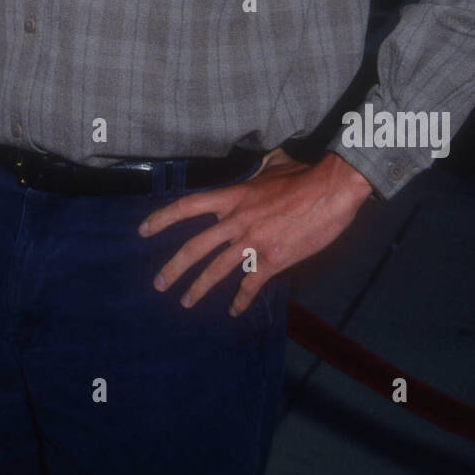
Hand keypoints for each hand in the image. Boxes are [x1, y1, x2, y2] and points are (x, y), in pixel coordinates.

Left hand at [137, 149, 373, 315]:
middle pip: (195, 247)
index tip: (143, 231)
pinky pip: (251, 284)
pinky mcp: (274, 259)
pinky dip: (241, 300)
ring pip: (217, 270)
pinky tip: (234, 311)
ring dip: (198, 289)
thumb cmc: (305, 174)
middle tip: (158, 284)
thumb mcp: (275, 164)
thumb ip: (261, 168)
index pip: (187, 207)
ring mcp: (254, 242)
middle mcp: (236, 221)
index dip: (162, 219)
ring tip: (185, 302)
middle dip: (174, 268)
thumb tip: (262, 163)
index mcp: (233, 197)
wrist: (331, 190)